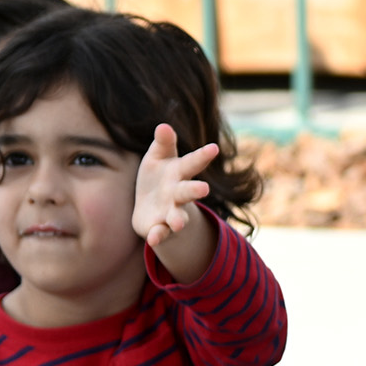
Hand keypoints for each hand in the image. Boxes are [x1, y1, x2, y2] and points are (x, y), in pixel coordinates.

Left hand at [135, 123, 219, 252]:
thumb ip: (163, 143)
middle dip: (195, 190)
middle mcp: (179, 193)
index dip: (203, 155)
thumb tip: (163, 126)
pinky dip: (158, 236)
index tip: (214, 148)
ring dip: (178, 220)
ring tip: (178, 223)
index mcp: (179, 173)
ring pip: (177, 216)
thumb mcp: (159, 157)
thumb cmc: (159, 176)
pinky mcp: (159, 228)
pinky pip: (159, 233)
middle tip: (204, 189)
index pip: (192, 162)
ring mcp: (171, 212)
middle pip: (188, 191)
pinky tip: (154, 239)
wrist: (152, 208)